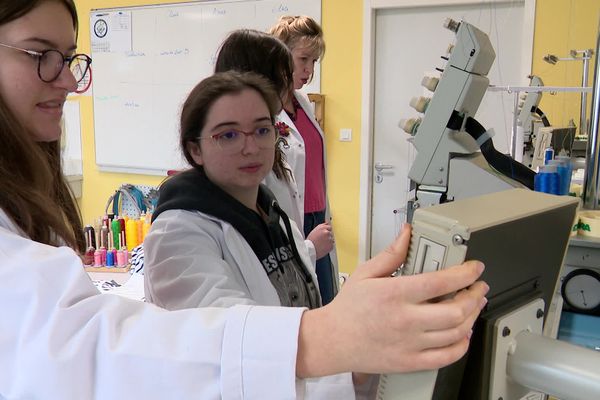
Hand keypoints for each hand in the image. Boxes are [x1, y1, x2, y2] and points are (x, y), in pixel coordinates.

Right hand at [296, 225, 488, 377]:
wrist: (332, 341)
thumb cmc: (348, 309)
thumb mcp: (366, 273)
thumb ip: (392, 254)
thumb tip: (407, 235)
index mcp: (394, 294)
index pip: (440, 282)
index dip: (465, 273)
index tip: (474, 268)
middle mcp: (405, 320)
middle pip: (455, 310)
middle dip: (475, 295)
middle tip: (478, 287)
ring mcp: (409, 344)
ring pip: (455, 333)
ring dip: (472, 317)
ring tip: (473, 306)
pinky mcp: (410, 362)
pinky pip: (446, 357)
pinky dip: (461, 345)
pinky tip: (462, 334)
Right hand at [306, 222, 333, 258]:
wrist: (309, 250)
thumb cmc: (309, 241)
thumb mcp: (314, 231)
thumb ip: (322, 227)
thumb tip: (327, 223)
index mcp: (322, 227)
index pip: (329, 227)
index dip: (327, 231)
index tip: (325, 234)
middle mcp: (327, 232)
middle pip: (330, 233)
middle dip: (327, 237)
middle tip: (322, 240)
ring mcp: (330, 239)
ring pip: (331, 240)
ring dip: (328, 242)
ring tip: (321, 244)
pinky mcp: (331, 245)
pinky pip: (331, 245)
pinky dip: (328, 247)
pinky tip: (323, 247)